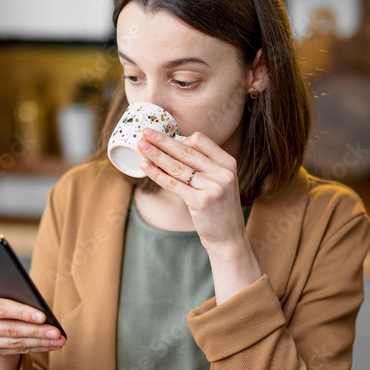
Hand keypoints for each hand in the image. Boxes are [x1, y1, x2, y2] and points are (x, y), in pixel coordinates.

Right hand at [0, 292, 65, 354]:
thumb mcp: (1, 291)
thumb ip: (15, 295)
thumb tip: (41, 307)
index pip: (1, 309)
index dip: (23, 313)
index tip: (44, 316)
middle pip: (10, 329)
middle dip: (36, 331)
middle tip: (57, 332)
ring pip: (15, 343)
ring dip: (40, 342)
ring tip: (59, 339)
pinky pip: (17, 350)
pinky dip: (36, 347)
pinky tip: (51, 345)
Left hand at [137, 128, 245, 252]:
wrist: (229, 238)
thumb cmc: (219, 209)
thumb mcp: (220, 182)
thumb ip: (204, 166)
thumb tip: (174, 148)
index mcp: (228, 163)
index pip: (200, 140)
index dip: (180, 137)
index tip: (163, 138)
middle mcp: (222, 172)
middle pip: (186, 150)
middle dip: (162, 140)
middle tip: (145, 131)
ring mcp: (212, 187)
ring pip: (176, 166)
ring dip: (155, 154)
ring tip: (140, 146)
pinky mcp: (200, 202)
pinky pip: (173, 184)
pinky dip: (156, 174)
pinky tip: (145, 167)